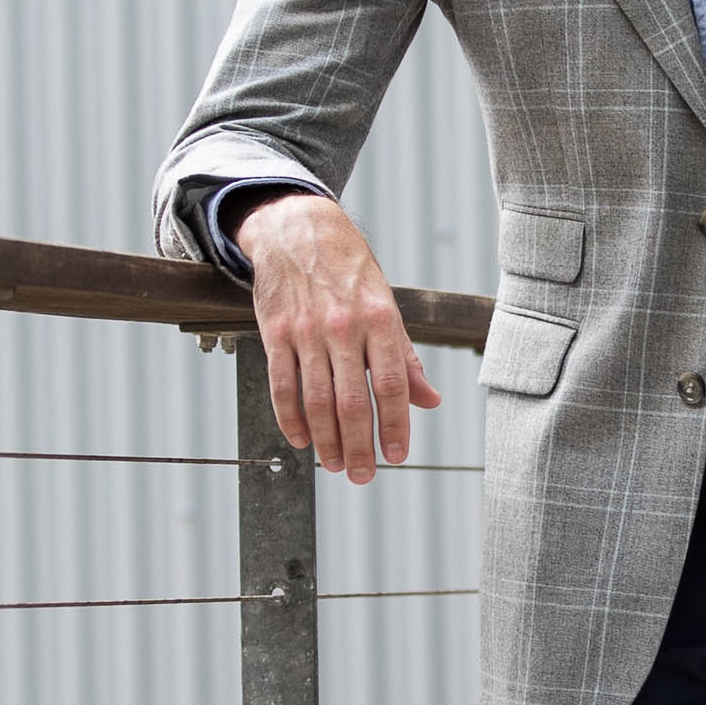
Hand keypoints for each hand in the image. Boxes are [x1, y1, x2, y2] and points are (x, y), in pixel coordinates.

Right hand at [236, 192, 439, 482]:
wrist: (298, 229)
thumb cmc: (350, 271)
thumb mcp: (387, 305)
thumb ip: (405, 358)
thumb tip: (430, 401)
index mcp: (381, 319)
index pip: (391, 385)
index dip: (395, 426)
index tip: (396, 457)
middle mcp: (345, 326)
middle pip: (352, 401)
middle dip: (359, 445)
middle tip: (363, 476)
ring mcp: (307, 329)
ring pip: (316, 400)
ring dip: (325, 441)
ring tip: (335, 464)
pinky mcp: (275, 331)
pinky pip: (282, 384)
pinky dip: (290, 418)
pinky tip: (300, 440)